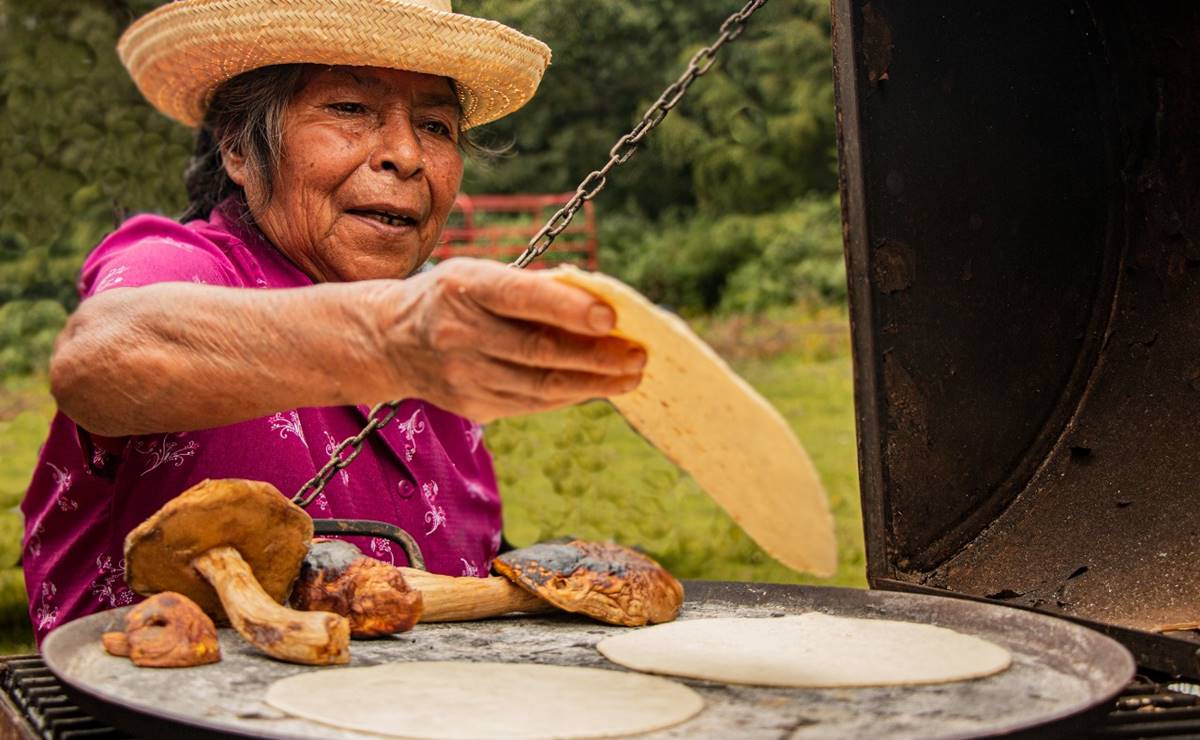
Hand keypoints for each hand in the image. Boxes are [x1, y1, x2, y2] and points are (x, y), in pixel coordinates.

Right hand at [375, 259, 644, 421]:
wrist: (391, 339)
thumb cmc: (454, 297)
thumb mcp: (480, 275)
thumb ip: (531, 290)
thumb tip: (601, 310)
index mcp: (463, 287)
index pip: (521, 297)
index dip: (568, 309)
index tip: (612, 318)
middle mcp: (458, 333)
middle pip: (539, 351)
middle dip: (597, 356)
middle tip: (639, 356)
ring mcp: (463, 375)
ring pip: (540, 386)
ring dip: (593, 383)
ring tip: (631, 376)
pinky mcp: (471, 405)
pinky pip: (531, 404)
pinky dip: (569, 396)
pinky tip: (596, 388)